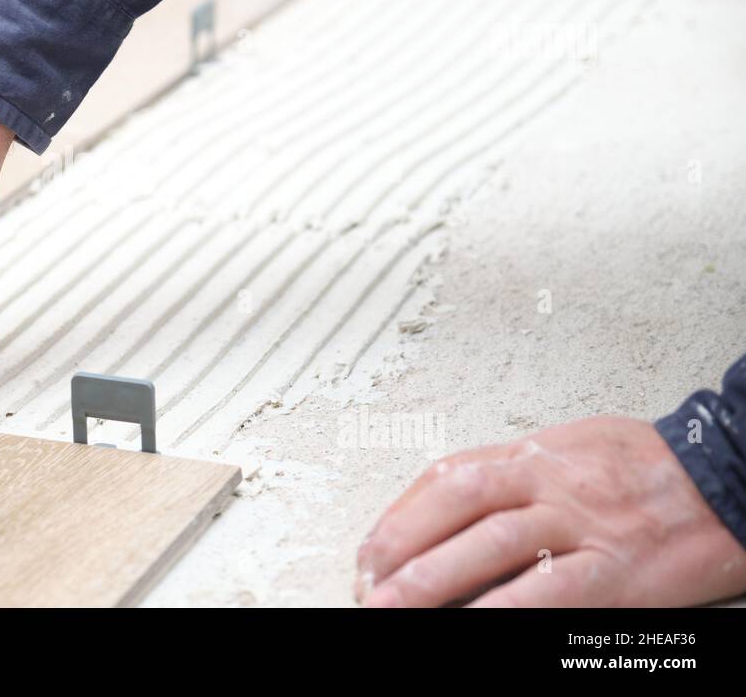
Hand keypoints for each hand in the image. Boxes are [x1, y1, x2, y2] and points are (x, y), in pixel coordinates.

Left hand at [356, 416, 745, 606]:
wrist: (726, 480)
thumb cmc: (645, 468)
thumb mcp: (568, 449)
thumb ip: (510, 474)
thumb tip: (446, 506)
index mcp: (531, 455)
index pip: (446, 477)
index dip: (399, 515)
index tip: (370, 549)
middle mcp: (549, 483)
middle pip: (455, 505)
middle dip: (399, 548)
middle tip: (363, 583)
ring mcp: (582, 524)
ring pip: (491, 543)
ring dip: (432, 579)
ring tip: (390, 606)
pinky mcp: (615, 570)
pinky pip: (550, 590)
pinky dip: (503, 609)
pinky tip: (471, 624)